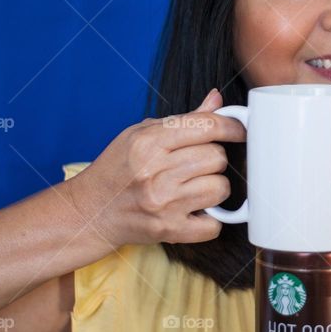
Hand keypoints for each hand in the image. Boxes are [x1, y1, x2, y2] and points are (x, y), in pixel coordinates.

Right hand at [63, 88, 246, 249]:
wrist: (91, 211)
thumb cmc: (118, 169)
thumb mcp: (141, 134)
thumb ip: (184, 120)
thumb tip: (217, 101)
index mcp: (149, 142)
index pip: (206, 126)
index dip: (231, 126)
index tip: (240, 130)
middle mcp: (155, 172)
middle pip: (217, 158)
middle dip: (214, 159)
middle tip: (196, 165)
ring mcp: (163, 203)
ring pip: (220, 188)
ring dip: (214, 188)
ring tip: (193, 187)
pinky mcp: (169, 230)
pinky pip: (214, 224)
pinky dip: (211, 219)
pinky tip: (194, 210)